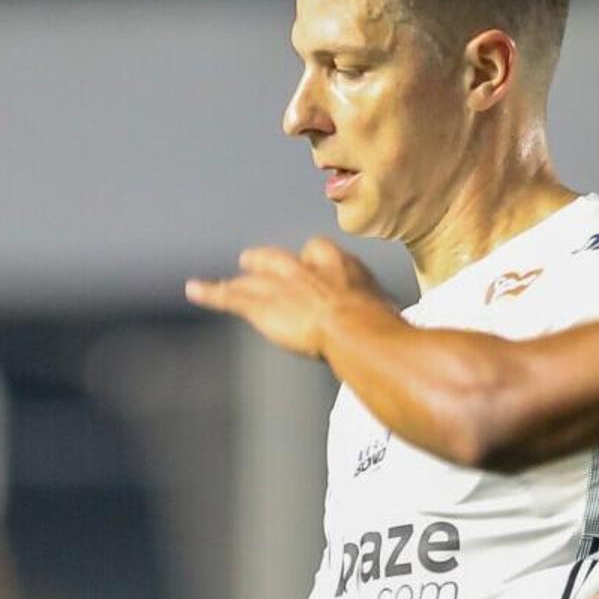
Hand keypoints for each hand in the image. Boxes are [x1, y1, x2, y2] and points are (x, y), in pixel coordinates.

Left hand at [182, 237, 388, 361]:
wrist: (355, 329)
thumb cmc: (382, 329)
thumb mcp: (391, 321)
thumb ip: (389, 326)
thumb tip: (404, 347)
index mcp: (341, 267)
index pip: (319, 252)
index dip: (313, 261)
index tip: (313, 266)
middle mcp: (307, 267)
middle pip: (280, 258)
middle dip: (268, 261)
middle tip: (256, 261)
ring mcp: (281, 284)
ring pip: (253, 278)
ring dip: (241, 279)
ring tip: (233, 275)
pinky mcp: (261, 304)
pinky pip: (230, 296)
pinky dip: (210, 292)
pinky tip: (194, 289)